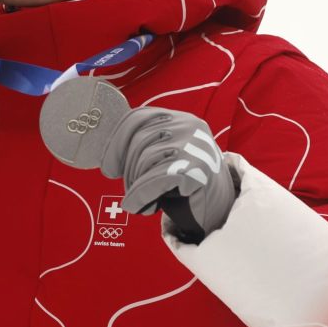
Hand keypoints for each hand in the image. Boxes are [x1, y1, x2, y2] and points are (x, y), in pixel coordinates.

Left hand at [101, 107, 238, 243]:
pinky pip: (154, 180)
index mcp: (179, 118)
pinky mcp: (197, 169)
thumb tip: (108, 159)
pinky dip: (140, 195)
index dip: (117, 142)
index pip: (138, 118)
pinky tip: (137, 207)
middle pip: (140, 141)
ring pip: (145, 160)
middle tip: (130, 190)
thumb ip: (144, 147)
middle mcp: (189, 126)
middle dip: (128, 170)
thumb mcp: (165, 157)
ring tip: (140, 200)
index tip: (108, 167)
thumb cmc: (185, 183)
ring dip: (135, 186)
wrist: (219, 208)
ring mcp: (195, 145)